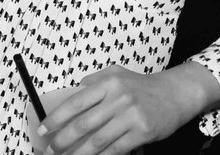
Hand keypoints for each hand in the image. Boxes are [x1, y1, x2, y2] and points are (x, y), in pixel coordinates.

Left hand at [40, 62, 216, 154]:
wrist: (176, 93)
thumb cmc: (144, 86)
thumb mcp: (119, 74)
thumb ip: (96, 79)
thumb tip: (74, 89)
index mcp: (109, 83)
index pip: (76, 102)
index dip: (56, 118)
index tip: (43, 130)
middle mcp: (119, 98)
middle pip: (83, 124)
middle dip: (62, 141)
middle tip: (50, 150)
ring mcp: (131, 115)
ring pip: (97, 141)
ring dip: (77, 154)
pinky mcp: (141, 132)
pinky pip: (115, 149)